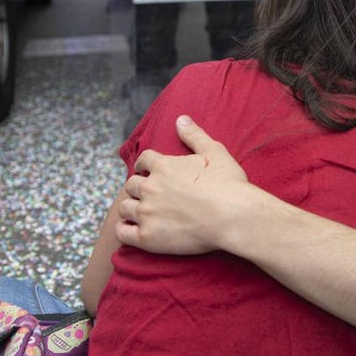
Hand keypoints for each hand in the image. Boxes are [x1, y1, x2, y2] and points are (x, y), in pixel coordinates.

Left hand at [116, 115, 248, 254]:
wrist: (233, 217)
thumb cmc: (228, 184)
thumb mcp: (215, 152)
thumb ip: (194, 135)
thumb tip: (180, 118)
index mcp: (164, 166)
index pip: (143, 160)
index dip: (145, 165)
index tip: (148, 170)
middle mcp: (150, 187)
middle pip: (131, 184)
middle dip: (138, 187)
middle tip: (149, 194)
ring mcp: (147, 213)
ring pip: (125, 208)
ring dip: (131, 208)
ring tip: (140, 212)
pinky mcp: (147, 237)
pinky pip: (122, 233)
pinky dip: (124, 230)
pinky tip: (131, 229)